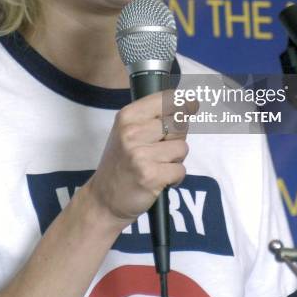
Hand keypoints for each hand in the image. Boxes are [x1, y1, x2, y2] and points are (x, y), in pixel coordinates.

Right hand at [86, 90, 196, 225]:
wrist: (104, 198)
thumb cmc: (122, 161)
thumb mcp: (129, 131)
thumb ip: (155, 117)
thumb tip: (191, 104)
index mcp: (127, 116)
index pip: (166, 99)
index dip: (184, 103)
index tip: (191, 105)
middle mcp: (132, 132)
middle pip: (178, 123)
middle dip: (178, 136)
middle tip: (162, 148)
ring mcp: (140, 154)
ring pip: (182, 147)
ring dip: (176, 159)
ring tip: (159, 165)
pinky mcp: (151, 176)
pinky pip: (180, 169)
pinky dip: (175, 176)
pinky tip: (160, 179)